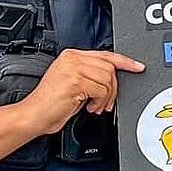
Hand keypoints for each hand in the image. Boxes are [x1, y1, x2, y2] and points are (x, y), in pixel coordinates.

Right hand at [21, 49, 144, 134]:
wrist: (33, 115)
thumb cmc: (51, 104)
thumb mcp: (72, 83)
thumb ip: (89, 75)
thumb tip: (111, 79)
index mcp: (71, 55)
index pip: (105, 54)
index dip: (124, 61)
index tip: (137, 66)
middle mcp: (72, 58)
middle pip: (109, 67)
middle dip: (113, 88)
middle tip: (104, 102)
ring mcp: (73, 67)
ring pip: (107, 79)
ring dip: (106, 97)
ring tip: (95, 106)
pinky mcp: (75, 80)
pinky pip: (101, 89)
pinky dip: (99, 101)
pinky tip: (89, 107)